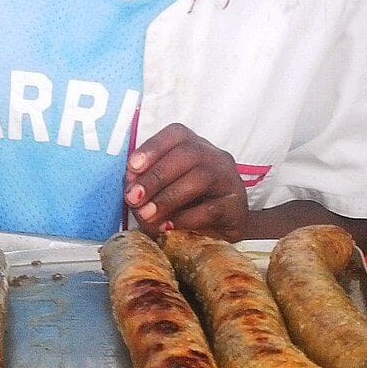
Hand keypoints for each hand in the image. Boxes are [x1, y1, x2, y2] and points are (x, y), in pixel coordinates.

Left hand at [124, 124, 246, 240]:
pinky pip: (212, 208)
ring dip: (168, 197)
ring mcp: (229, 180)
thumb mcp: (162, 191)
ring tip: (147, 214)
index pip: (176, 134)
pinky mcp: (236, 207)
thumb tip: (130, 185)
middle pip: (188, 154)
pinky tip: (168, 226)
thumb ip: (146, 183)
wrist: (222, 232)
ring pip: (201, 178)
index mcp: (195, 146)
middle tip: (133, 198)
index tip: (131, 167)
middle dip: (156, 176)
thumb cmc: (186, 206)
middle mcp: (215, 157)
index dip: (153, 147)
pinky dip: (185, 218)